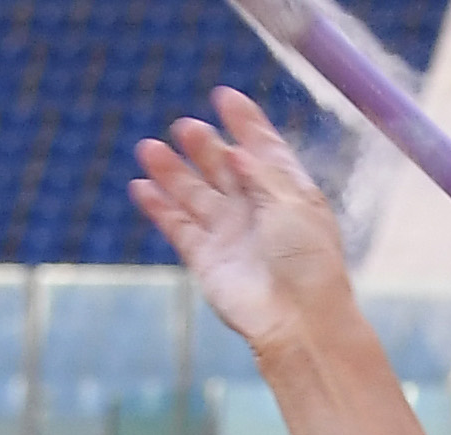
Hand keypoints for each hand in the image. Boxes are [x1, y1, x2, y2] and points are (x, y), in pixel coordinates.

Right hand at [131, 87, 351, 358]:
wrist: (299, 322)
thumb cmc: (309, 264)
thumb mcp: (293, 204)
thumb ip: (260, 173)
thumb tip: (235, 152)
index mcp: (289, 196)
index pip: (263, 150)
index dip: (245, 123)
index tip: (224, 96)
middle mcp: (258, 214)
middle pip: (224, 168)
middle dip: (204, 146)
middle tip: (187, 128)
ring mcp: (231, 237)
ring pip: (195, 194)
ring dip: (172, 171)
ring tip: (150, 148)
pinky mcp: (207, 260)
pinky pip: (177, 227)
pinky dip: (159, 207)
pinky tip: (141, 186)